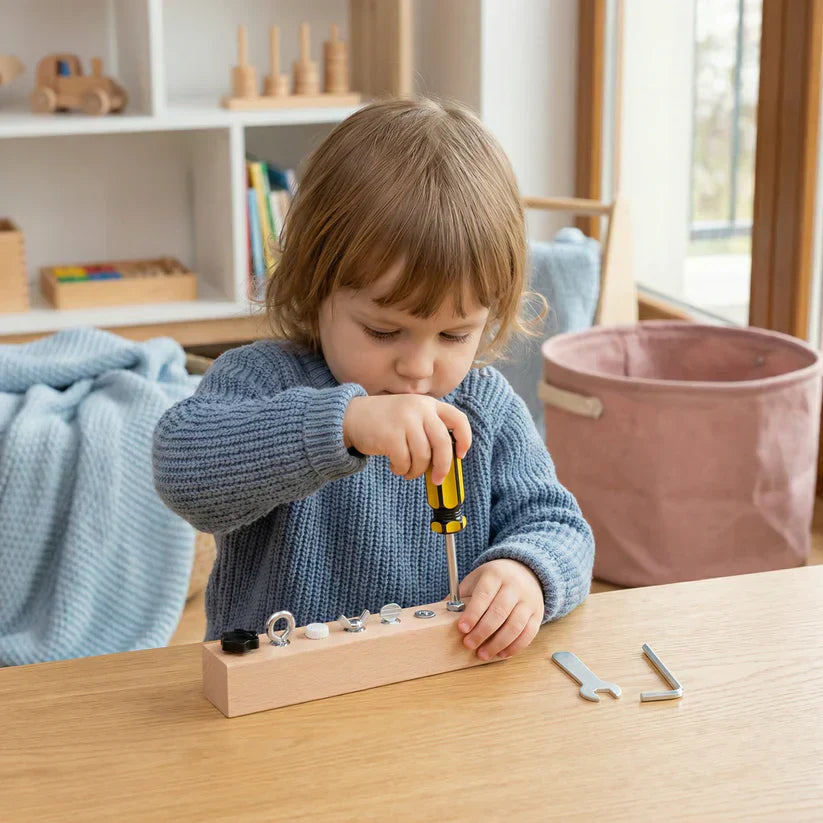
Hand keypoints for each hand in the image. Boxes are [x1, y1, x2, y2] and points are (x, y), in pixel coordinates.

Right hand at [343, 394, 471, 483]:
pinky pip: (405, 462)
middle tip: (437, 479)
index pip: (458, 419)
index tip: (460, 455)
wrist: (351, 416)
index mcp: (428, 404)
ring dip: (416, 471)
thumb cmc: (385, 421)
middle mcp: (419, 409)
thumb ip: (428, 429)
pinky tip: (395, 466)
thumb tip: (445, 462)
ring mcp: (405, 421)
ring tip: (407, 471)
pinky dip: (402, 469)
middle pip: (443, 444)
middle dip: (443, 466)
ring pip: (423, 456)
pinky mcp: (391, 435)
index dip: (465, 439)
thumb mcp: (410, 415)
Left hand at [457, 559, 543, 659]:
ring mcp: (528, 600)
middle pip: (499, 612)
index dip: (473, 613)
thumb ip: (461, 596)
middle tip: (469, 644)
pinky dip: (515, 647)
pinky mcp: (538, 613)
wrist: (525, 571)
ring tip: (483, 654)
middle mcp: (514, 586)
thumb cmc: (495, 578)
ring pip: (515, 625)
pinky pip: (528, 633)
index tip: (462, 628)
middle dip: (482, 632)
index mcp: (495, 575)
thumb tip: (440, 615)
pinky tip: (501, 654)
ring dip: (498, 643)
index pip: (484, 595)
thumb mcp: (476, 579)